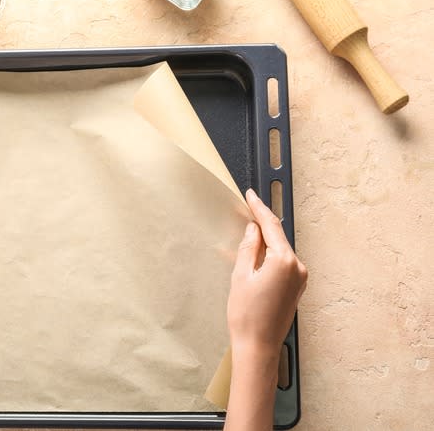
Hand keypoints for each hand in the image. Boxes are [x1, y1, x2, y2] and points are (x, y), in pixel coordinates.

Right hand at [228, 189, 306, 357]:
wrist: (258, 346)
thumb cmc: (247, 316)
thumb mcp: (241, 276)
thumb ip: (248, 248)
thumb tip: (253, 230)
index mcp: (284, 261)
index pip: (271, 226)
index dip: (259, 208)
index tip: (251, 195)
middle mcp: (298, 267)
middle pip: (278, 237)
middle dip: (262, 224)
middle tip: (247, 209)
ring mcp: (300, 279)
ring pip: (281, 250)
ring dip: (266, 242)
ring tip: (248, 237)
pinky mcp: (297, 288)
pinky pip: (284, 263)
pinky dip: (271, 256)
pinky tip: (257, 256)